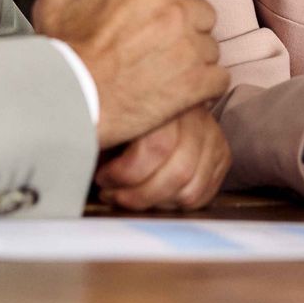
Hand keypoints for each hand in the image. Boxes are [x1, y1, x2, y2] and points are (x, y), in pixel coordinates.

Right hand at [32, 0, 233, 148]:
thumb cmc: (63, 53)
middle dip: (190, 28)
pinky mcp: (194, 84)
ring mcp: (187, 49)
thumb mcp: (55, 5)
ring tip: (164, 73)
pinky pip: (218, 79)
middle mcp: (174, 12)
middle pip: (204, 13)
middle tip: (163, 47)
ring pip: (211, 48)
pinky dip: (207, 86)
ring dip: (196, 59)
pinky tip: (185, 94)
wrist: (69, 101)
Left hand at [93, 106, 230, 210]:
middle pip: (178, 171)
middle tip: (114, 194)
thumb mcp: (109, 116)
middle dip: (140, 194)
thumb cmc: (120, 114)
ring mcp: (212, 134)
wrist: (154, 98)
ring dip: (158, 202)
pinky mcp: (221, 153)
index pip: (157, 146)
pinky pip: (204, 193)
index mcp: (164, 100)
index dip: (125, 173)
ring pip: (192, 187)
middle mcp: (194, 115)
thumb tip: (81, 158)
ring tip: (133, 197)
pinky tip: (156, 198)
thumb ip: (102, 133)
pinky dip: (178, 204)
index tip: (102, 178)